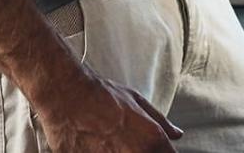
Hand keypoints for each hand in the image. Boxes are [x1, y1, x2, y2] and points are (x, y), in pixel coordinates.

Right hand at [35, 72, 182, 152]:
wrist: (66, 96)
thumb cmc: (101, 96)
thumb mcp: (137, 102)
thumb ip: (160, 122)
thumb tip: (177, 134)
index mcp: (150, 141)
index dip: (161, 152)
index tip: (153, 148)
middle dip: (140, 151)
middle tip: (125, 142)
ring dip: (119, 152)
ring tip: (106, 142)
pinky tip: (96, 146)